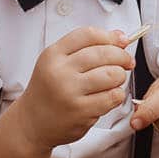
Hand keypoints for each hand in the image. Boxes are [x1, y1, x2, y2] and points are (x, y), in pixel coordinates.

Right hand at [15, 26, 134, 149]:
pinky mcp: (82, 111)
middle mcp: (60, 71)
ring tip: (115, 80)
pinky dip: (117, 94)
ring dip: (120, 76)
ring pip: (112, 74)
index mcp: (53, 55)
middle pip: (104, 53)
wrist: (32, 123)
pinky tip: (109, 95)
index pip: (88, 35)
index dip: (110, 36)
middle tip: (126, 62)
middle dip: (122, 56)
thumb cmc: (48, 91)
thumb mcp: (57, 63)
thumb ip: (85, 48)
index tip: (121, 41)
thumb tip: (119, 36)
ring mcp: (70, 92)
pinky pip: (113, 96)